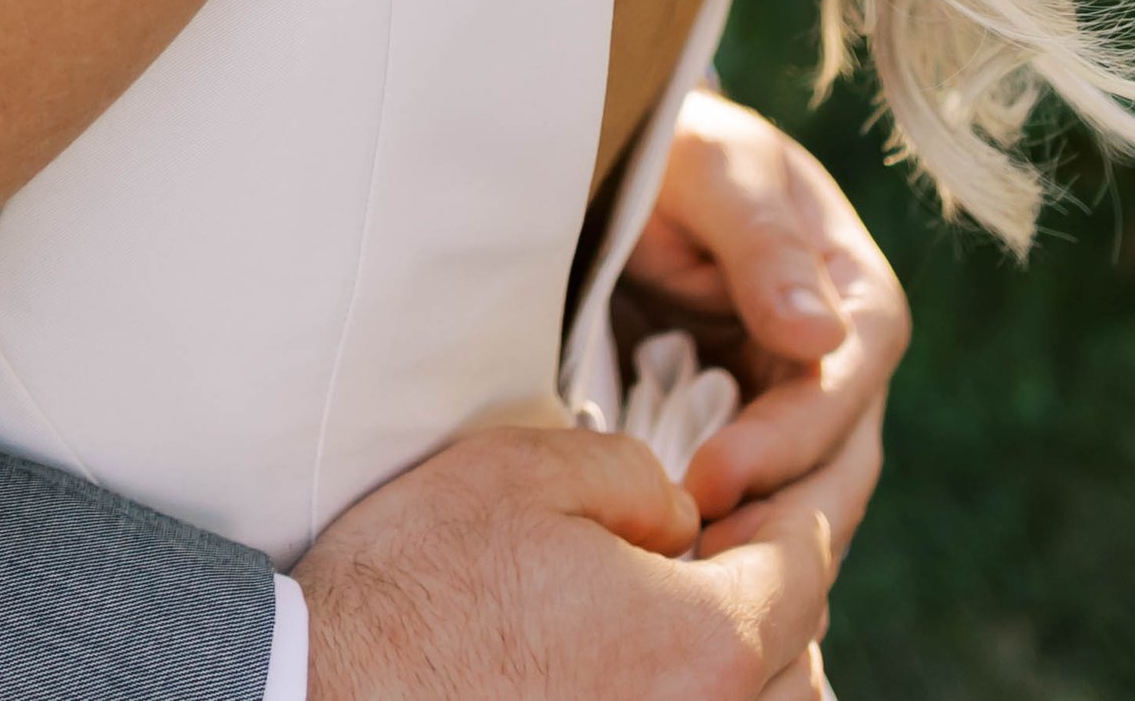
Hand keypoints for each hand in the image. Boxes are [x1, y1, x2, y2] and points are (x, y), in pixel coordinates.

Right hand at [297, 424, 834, 700]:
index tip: (800, 457)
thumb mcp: (528, 472)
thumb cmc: (423, 579)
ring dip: (755, 647)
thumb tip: (687, 518)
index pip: (806, 560)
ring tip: (708, 588)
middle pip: (800, 646)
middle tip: (744, 518)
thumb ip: (638, 479)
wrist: (328, 690)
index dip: (804, 495)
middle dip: (783, 574)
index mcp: (705, 645)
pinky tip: (656, 648)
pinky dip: (711, 689)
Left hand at [621, 90, 906, 542]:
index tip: (710, 475)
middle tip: (695, 564)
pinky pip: (761, 512)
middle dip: (775, 518)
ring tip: (679, 585)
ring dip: (754, 550)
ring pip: (806, 505)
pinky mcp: (752, 444)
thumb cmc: (669, 150)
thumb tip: (822, 337)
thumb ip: (760, 241)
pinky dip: (733, 550)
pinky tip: (681, 588)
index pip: (848, 382)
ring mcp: (799, 410)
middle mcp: (842, 362)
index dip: (787, 438)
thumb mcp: (708, 167)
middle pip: (840, 464)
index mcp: (855, 290)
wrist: (619, 167)